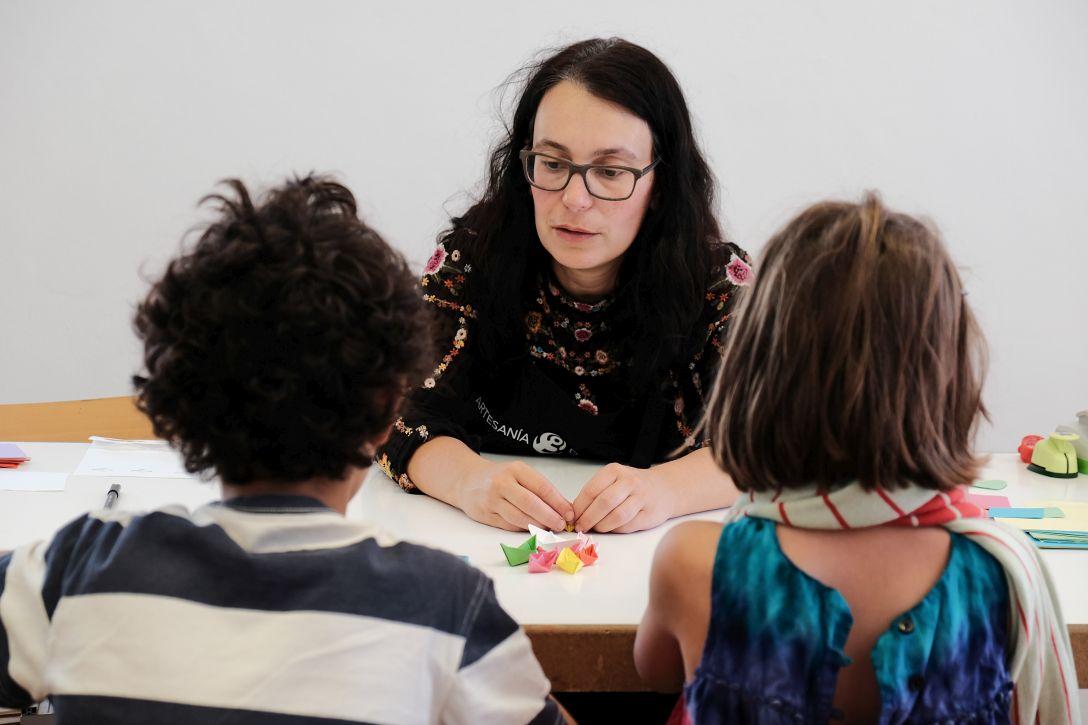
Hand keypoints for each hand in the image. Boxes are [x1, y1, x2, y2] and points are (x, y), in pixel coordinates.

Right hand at [456, 460, 573, 531]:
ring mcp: (492, 500)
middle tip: (562, 526)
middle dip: (549, 517)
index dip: (558, 503)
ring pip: (519, 517)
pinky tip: (533, 530)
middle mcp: (502, 483)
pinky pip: (509, 525)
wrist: (467, 480)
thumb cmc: (500, 477)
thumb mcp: (520, 474)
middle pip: (531, 503)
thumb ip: (540, 489)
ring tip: (549, 529)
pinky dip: (523, 529)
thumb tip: (565, 508)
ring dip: (538, 526)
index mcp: (515, 470)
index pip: (542, 487)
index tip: (570, 514)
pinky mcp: (485, 515)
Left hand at [572, 462, 673, 532]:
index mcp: (614, 471)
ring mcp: (641, 497)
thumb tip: (574, 513)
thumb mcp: (612, 481)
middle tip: (581, 527)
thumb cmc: (632, 486)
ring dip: (602, 526)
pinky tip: (612, 528)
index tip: (572, 518)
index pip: (591, 490)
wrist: (663, 488)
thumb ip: (595, 493)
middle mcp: (629, 481)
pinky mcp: (650, 514)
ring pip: (617, 516)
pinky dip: (616, 529)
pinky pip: (629, 525)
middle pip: (604, 503)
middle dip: (588, 518)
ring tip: (596, 529)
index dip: (579, 507)